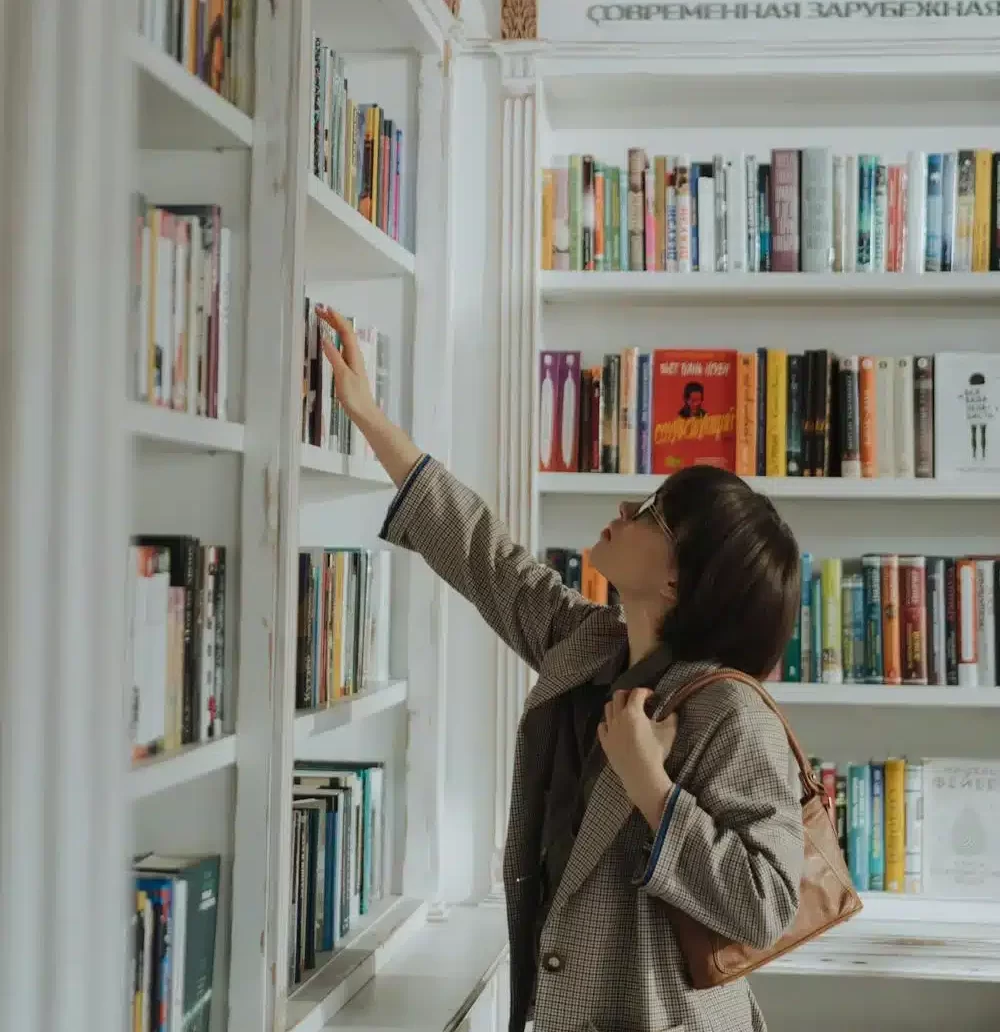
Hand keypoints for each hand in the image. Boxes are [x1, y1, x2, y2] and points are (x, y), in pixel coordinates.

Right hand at [316, 306, 377, 425]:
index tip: (325, 308)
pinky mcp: (349, 368)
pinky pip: (342, 347)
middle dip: (333, 319)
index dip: (336, 318)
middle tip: (319, 310)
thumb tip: (326, 339)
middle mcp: (354, 355)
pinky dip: (334, 338)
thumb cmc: (354, 397)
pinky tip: (329, 339)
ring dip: (334, 327)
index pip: (346, 331)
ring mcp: (352, 361)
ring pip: (343, 339)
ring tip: (323, 318)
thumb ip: (334, 358)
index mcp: (353, 355)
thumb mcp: (342, 376)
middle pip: (345, 332)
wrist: (364, 412)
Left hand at [598, 688, 677, 829]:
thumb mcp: (668, 733)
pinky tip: (614, 727)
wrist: (641, 774)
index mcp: (633, 712)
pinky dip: (607, 723)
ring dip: (616, 706)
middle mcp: (618, 717)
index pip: (636, 693)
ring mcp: (610, 729)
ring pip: (608, 709)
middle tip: (637, 700)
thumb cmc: (655, 752)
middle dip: (628, 694)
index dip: (645, 691)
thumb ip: (671, 719)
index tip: (652, 697)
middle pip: (618, 696)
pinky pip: (602, 727)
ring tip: (625, 712)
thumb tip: (672, 712)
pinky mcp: (605, 742)